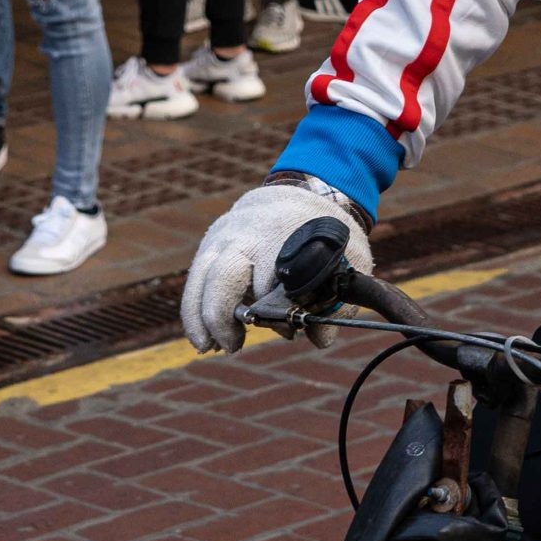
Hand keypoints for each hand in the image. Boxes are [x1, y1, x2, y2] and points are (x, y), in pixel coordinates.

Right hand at [181, 181, 376, 353]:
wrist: (294, 194)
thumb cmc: (321, 234)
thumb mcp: (346, 257)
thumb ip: (338, 300)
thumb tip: (320, 339)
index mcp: (282, 234)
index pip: (270, 277)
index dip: (274, 311)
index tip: (289, 329)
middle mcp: (245, 234)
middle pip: (224, 275)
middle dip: (222, 315)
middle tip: (234, 345)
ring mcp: (222, 237)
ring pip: (201, 278)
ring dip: (199, 317)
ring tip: (208, 346)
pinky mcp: (209, 245)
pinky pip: (195, 280)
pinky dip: (193, 310)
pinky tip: (203, 337)